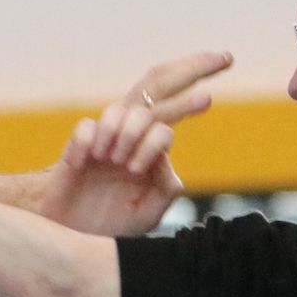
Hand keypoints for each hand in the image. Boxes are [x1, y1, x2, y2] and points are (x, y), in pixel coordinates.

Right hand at [40, 52, 232, 235]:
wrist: (71, 240)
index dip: (185, 108)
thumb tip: (169, 165)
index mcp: (149, 146)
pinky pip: (87, 128)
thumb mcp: (146, 214)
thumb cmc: (110, 223)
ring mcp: (103, 140)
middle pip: (158, 86)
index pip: (171, 113)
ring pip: (125, 108)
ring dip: (131, 132)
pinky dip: (95, 140)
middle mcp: (129, 135)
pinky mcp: (76, 149)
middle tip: (224, 57)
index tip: (197, 113)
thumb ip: (164, 191)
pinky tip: (91, 160)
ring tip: (122, 162)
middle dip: (192, 68)